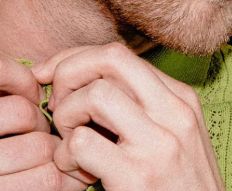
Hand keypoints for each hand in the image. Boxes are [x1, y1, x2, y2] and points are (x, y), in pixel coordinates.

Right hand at [0, 49, 84, 189]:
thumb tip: (38, 81)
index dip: (22, 76)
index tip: (30, 94)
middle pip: (23, 112)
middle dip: (42, 122)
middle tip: (41, 135)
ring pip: (38, 146)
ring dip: (52, 152)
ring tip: (45, 158)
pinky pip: (44, 181)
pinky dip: (61, 179)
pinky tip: (59, 178)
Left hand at [32, 43, 225, 190]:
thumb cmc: (176, 187)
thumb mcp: (172, 135)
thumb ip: (140, 104)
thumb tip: (83, 75)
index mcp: (181, 98)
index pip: (118, 54)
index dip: (75, 59)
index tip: (51, 75)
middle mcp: (175, 112)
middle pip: (110, 57)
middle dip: (68, 71)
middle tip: (56, 104)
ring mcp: (159, 144)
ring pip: (94, 94)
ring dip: (66, 115)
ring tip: (69, 143)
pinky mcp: (138, 177)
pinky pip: (82, 143)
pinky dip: (65, 156)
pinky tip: (76, 172)